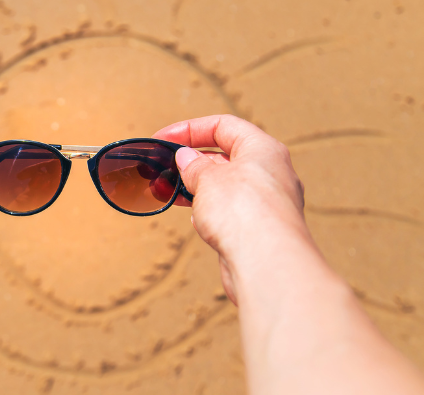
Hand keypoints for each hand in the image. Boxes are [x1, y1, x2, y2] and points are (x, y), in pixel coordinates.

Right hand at [154, 115, 305, 304]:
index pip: (224, 126)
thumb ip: (194, 165)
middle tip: (164, 168)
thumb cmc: (246, 213)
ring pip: (226, 186)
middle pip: (225, 156)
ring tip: (169, 192)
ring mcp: (266, 203)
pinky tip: (196, 220)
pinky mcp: (259, 229)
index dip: (190, 129)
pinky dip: (209, 212)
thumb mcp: (208, 178)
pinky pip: (230, 212)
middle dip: (191, 161)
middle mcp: (270, 173)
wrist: (267, 263)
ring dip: (196, 188)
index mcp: (263, 149)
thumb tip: (186, 158)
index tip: (164, 139)